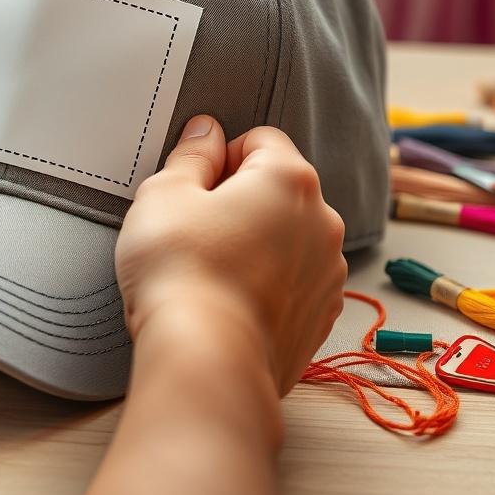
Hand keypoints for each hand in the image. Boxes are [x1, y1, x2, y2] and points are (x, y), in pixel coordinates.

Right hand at [115, 115, 346, 394]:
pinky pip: (294, 282)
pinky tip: (231, 301)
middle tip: (196, 231)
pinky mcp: (321, 317)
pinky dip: (269, 284)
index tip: (194, 190)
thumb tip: (206, 133)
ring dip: (258, 243)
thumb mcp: (164, 194)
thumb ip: (191, 154)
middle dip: (240, 201)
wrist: (205, 360)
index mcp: (290, 179)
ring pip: (288, 237)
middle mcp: (323, 221)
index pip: (260, 139)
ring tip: (212, 271)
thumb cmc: (180, 271)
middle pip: (279, 189)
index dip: (219, 159)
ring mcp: (329, 273)